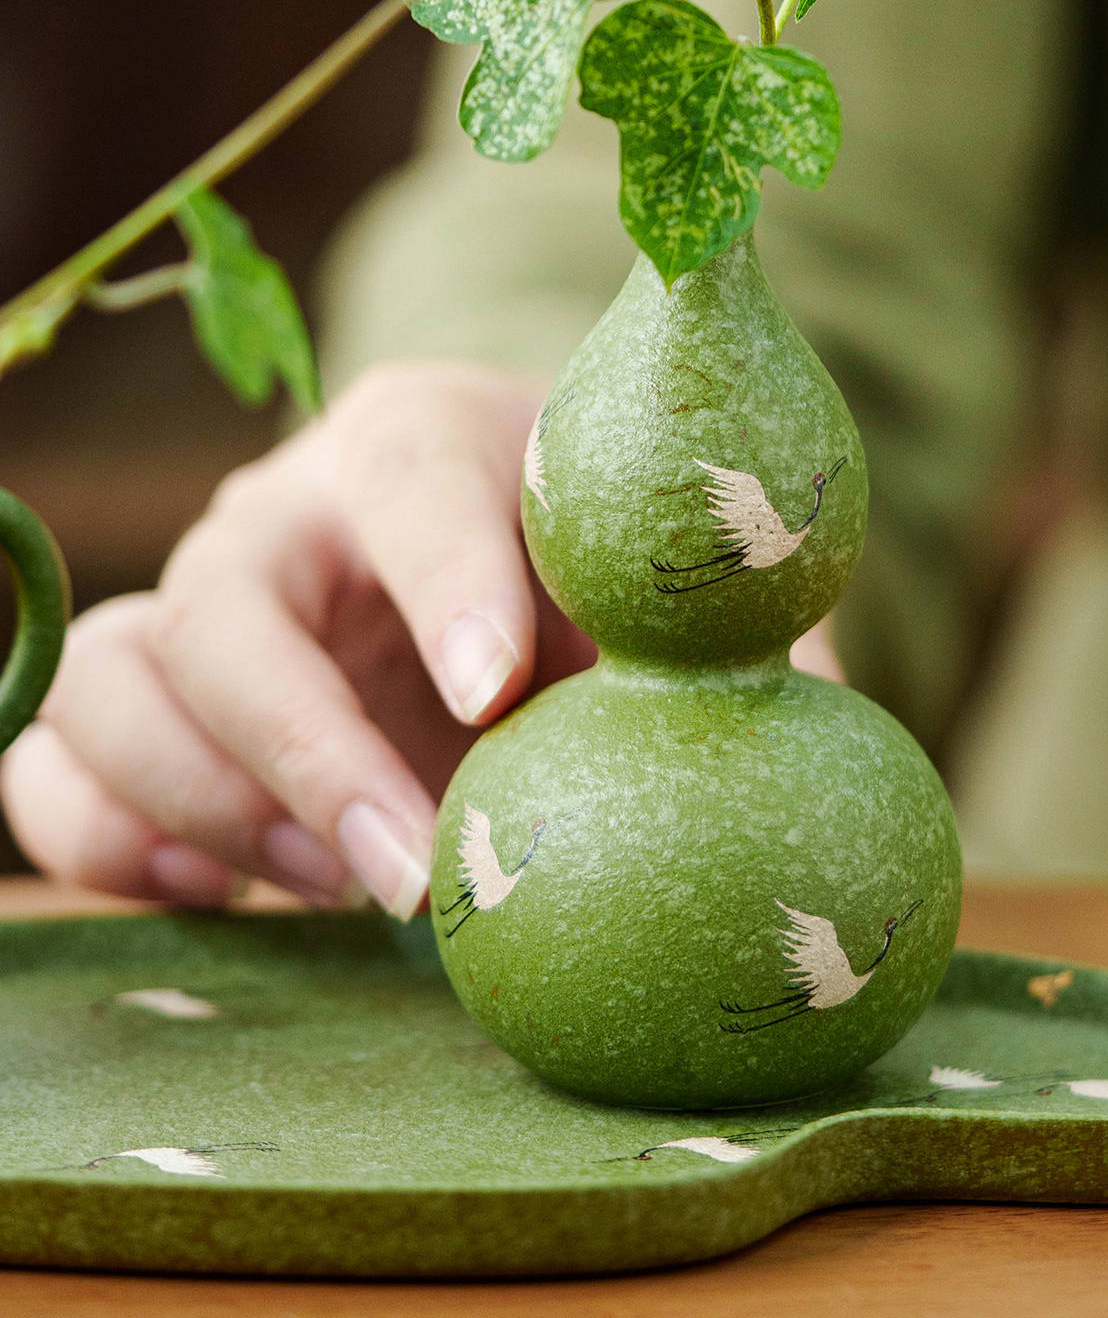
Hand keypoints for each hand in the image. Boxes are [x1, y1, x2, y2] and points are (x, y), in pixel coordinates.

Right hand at [1, 363, 841, 915]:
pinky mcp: (158, 699)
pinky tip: (232, 893)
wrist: (500, 594)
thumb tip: (805, 751)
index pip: (415, 477)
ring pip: (118, 682)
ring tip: (347, 884)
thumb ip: (733, 651)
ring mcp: (206, 603)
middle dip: (309, 750)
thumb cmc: (601, 586)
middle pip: (229, 606)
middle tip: (415, 874)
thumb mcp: (678, 605)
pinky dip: (109, 839)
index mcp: (433, 443)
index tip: (500, 696)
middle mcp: (292, 512)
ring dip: (211, 803)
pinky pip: (57, 759)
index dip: (447, 581)